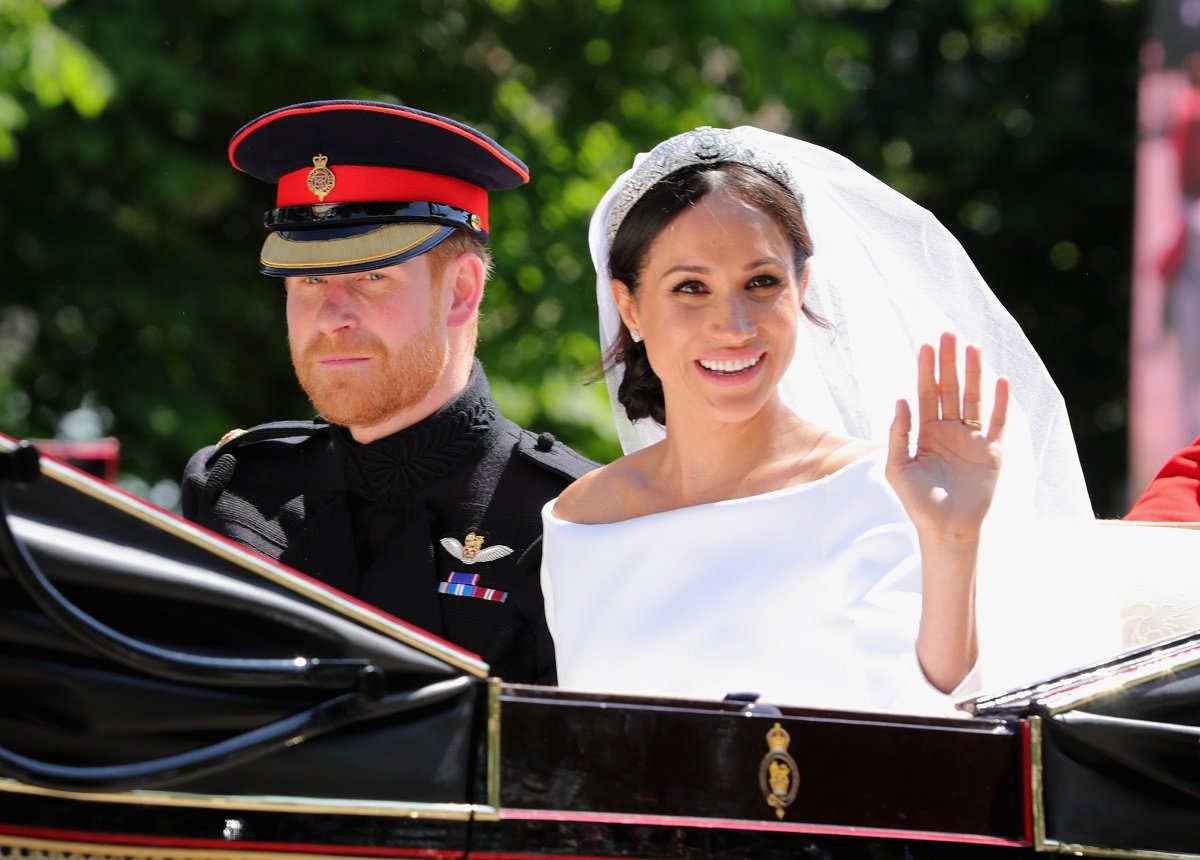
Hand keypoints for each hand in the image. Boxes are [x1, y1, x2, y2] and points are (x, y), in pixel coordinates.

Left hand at [886, 332, 1008, 541]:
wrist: (945, 529)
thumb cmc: (917, 502)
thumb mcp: (898, 468)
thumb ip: (898, 435)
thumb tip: (900, 401)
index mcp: (926, 432)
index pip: (926, 393)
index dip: (926, 370)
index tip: (926, 345)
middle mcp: (950, 431)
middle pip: (950, 389)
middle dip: (949, 363)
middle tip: (949, 334)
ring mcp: (972, 440)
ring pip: (974, 399)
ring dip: (974, 374)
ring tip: (973, 348)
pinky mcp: (992, 452)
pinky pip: (998, 423)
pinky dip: (1000, 403)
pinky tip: (1001, 380)